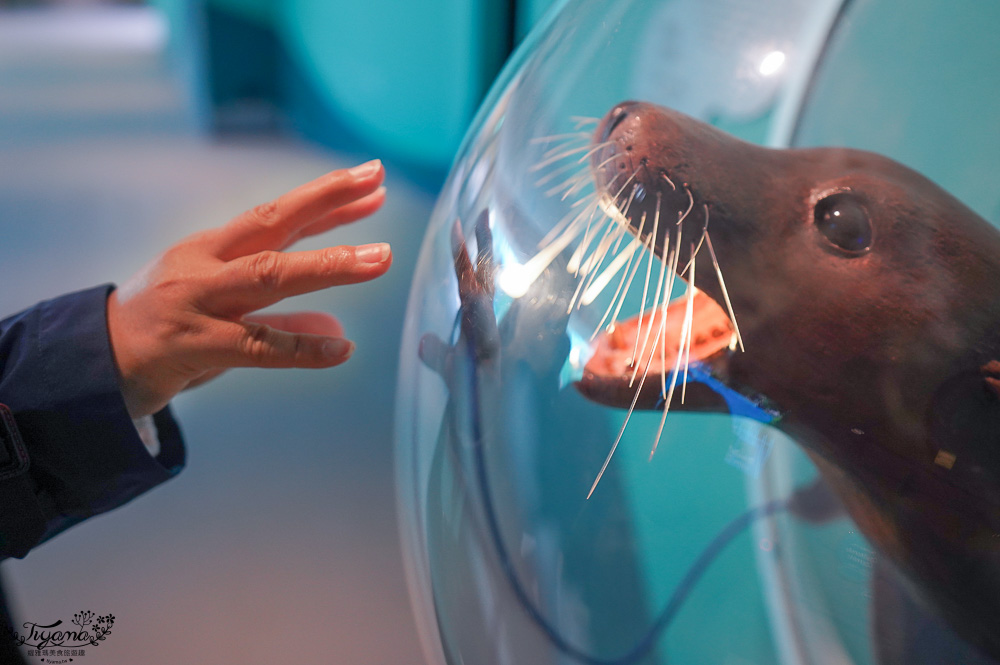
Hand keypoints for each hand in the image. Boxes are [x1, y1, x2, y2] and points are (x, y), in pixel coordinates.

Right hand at [106, 159, 390, 417]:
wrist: (92, 363)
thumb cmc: (167, 329)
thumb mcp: (223, 309)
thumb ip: (282, 314)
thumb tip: (340, 329)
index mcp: (212, 248)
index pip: (277, 216)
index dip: (326, 198)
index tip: (372, 178)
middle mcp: (206, 265)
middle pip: (271, 225)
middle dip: (326, 202)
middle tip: (377, 185)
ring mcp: (198, 302)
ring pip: (267, 276)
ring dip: (327, 265)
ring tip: (378, 259)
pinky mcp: (193, 345)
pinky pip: (256, 345)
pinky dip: (301, 347)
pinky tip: (341, 349)